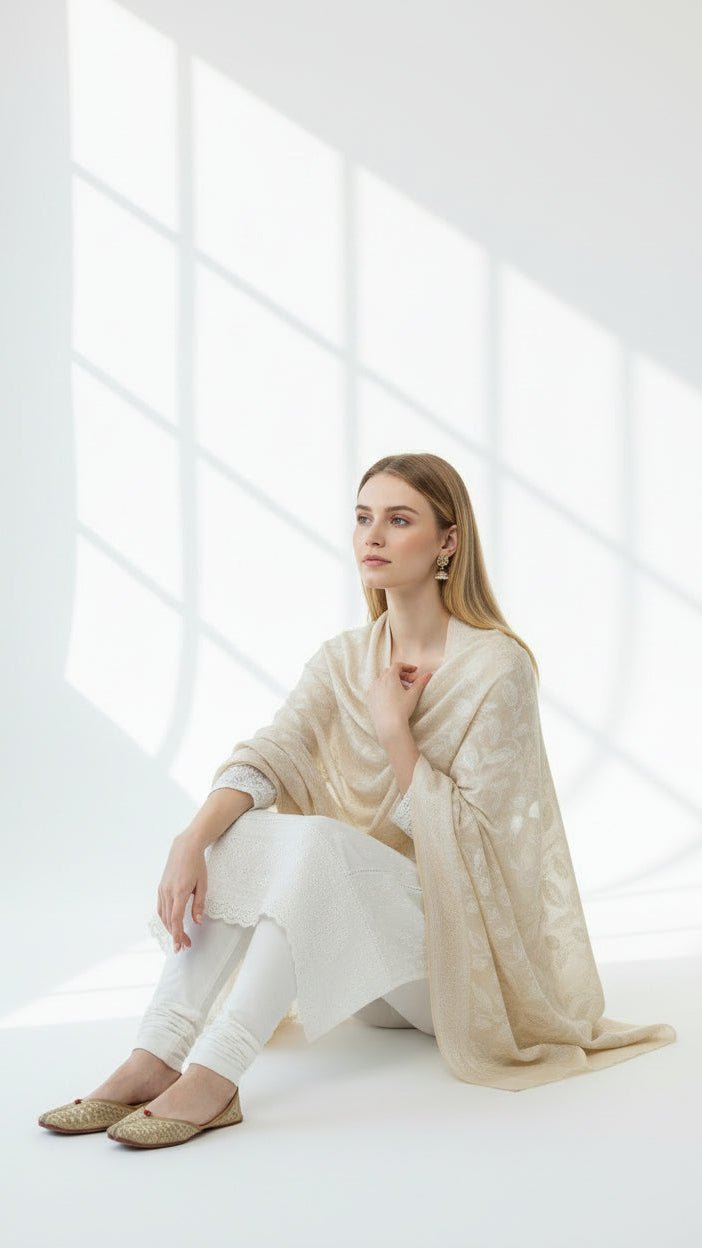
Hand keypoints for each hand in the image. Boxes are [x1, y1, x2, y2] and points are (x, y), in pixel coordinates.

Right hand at [157, 831, 208, 952]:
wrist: (184, 847)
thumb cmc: (197, 865)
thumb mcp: (203, 885)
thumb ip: (199, 905)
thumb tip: (198, 922)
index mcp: (180, 891)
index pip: (176, 919)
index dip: (177, 934)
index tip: (180, 946)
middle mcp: (168, 892)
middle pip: (169, 920)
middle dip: (176, 935)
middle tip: (184, 946)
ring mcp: (162, 890)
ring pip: (163, 916)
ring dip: (170, 929)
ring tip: (179, 938)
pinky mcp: (160, 888)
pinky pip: (161, 908)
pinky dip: (166, 919)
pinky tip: (171, 924)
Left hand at [366, 662, 431, 745]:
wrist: (389, 726)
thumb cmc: (402, 710)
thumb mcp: (414, 695)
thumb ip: (421, 682)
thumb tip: (429, 674)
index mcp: (389, 677)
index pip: (398, 665)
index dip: (408, 667)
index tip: (415, 671)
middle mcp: (379, 681)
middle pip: (390, 672)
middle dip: (401, 675)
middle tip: (411, 682)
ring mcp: (372, 690)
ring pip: (383, 680)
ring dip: (393, 682)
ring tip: (402, 691)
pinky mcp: (369, 699)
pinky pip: (377, 689)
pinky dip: (385, 689)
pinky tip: (392, 697)